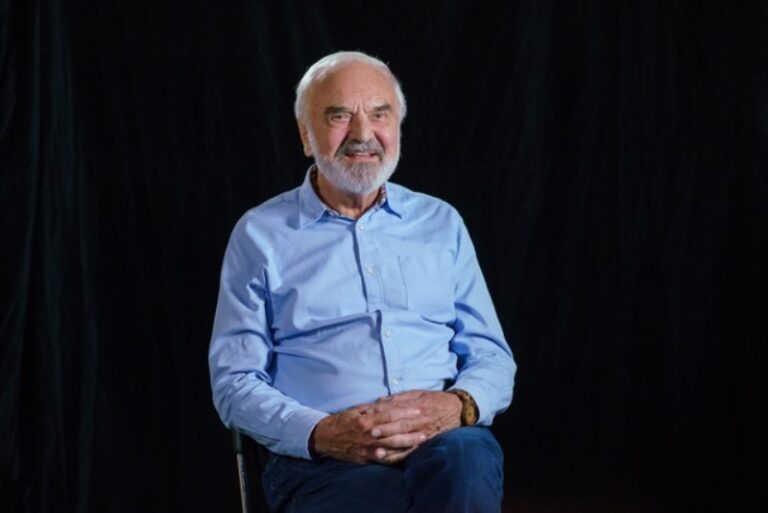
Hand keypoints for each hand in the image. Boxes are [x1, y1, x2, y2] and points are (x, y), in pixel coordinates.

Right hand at [310, 402, 425, 463]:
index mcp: (366, 420)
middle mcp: (368, 434)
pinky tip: (407, 456)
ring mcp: (367, 448)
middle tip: (426, 425)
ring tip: (422, 440)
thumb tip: (390, 403)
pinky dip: (396, 458)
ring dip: (408, 443)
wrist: (324, 438)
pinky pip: (383, 460)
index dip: (405, 412)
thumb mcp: (356, 411)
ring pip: (392, 445)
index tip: (418, 410)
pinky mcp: (365, 458)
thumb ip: (373, 409)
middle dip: (411, 427)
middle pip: (394, 430)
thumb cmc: (341, 422)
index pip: (390, 414)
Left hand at [367, 390, 462, 461]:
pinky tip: (390, 460)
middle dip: (385, 430)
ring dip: (391, 447)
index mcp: (418, 406)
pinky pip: (412, 452)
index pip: (398, 411)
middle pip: (401, 426)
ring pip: (405, 441)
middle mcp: (421, 421)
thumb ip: (399, 398)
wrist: (458, 410)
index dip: (384, 415)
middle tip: (371, 433)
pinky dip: (401, 456)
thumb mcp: (419, 394)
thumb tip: (380, 400)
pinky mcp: (427, 444)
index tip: (371, 417)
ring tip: (377, 451)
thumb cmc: (435, 400)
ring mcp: (425, 434)